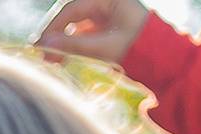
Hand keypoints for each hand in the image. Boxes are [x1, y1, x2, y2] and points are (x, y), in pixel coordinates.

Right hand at [35, 0, 150, 63]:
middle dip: (55, 34)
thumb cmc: (139, 49)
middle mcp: (105, 2)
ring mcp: (104, 13)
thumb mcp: (105, 48)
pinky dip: (70, 44)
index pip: (72, 8)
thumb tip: (44, 45)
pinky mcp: (103, 26)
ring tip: (51, 61)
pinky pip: (80, 32)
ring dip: (61, 41)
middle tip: (41, 53)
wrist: (161, 58)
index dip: (53, 26)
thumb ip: (74, 45)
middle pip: (70, 15)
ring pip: (73, 24)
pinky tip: (62, 58)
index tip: (39, 44)